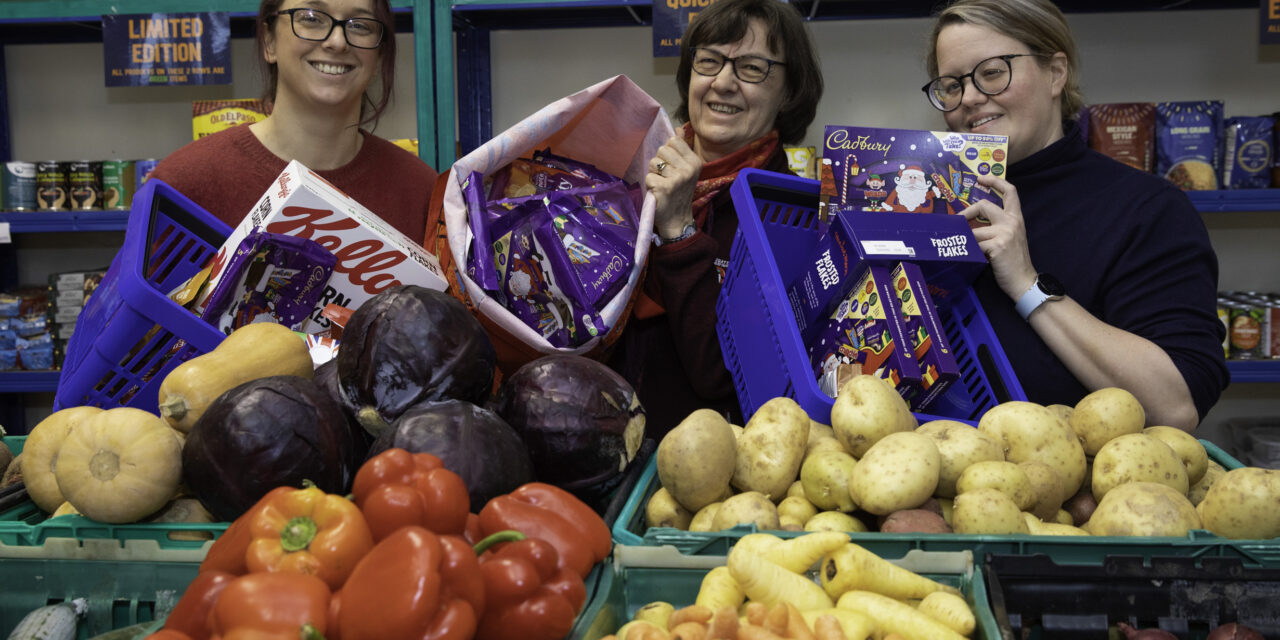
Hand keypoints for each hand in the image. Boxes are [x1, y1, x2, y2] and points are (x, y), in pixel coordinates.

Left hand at [645, 136, 701, 238]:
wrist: (678, 219)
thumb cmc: (679, 192)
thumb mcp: (686, 169)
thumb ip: (682, 148)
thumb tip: (678, 128)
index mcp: (695, 162)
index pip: (674, 140)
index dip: (667, 151)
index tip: (671, 164)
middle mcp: (688, 169)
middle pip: (662, 149)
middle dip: (659, 162)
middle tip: (665, 176)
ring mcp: (677, 178)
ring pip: (653, 162)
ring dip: (654, 173)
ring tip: (662, 183)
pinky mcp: (665, 188)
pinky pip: (649, 177)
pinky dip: (650, 185)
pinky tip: (658, 192)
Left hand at [960, 174, 1036, 300]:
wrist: (1023, 281)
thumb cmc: (1013, 261)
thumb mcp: (1009, 238)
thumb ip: (997, 226)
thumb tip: (971, 221)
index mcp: (1016, 218)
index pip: (1010, 191)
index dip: (995, 181)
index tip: (981, 178)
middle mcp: (1012, 222)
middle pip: (984, 205)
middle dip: (966, 212)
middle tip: (957, 221)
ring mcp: (1005, 233)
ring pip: (974, 230)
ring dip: (965, 240)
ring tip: (962, 248)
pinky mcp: (997, 245)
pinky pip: (974, 244)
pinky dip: (968, 251)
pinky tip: (970, 257)